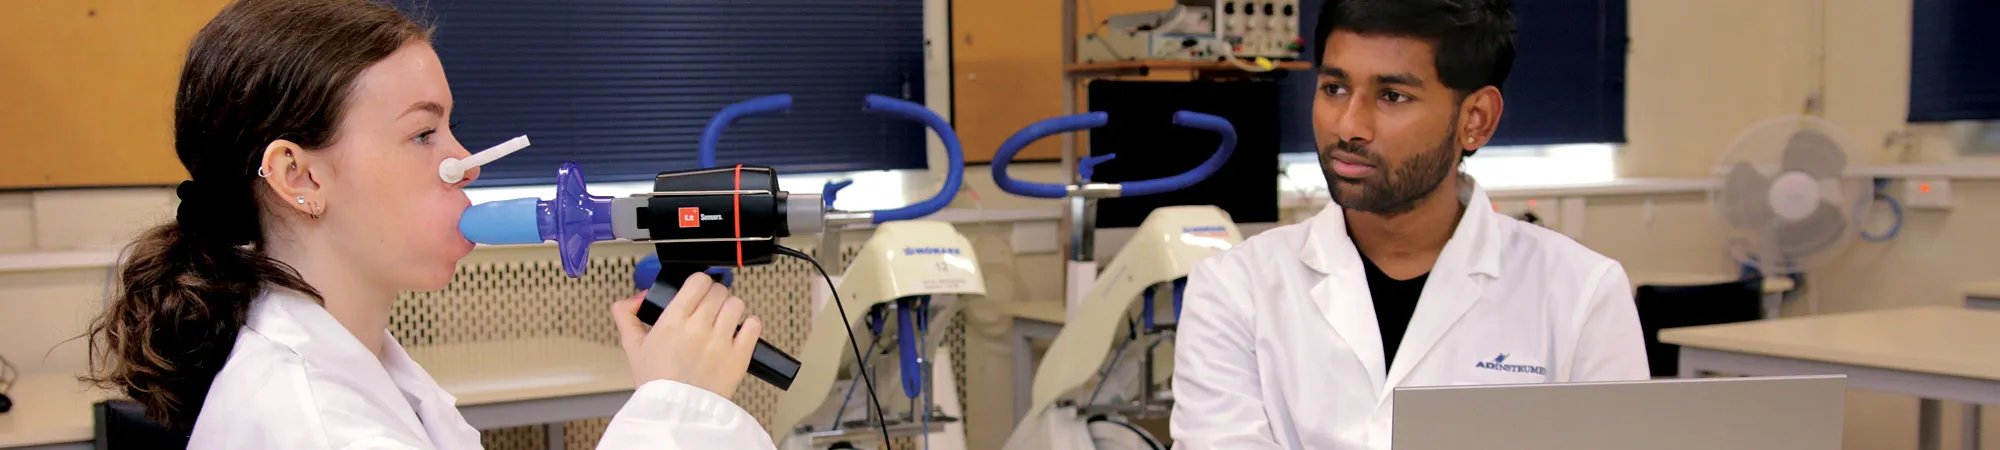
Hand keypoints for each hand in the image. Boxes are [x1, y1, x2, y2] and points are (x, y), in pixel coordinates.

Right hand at [610, 273, 762, 398]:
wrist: (675, 413)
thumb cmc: (657, 383)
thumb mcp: (633, 347)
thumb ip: (627, 316)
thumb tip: (637, 298)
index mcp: (673, 322)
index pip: (697, 281)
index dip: (699, 282)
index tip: (698, 290)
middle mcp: (698, 329)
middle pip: (718, 291)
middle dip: (714, 297)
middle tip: (709, 309)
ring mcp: (721, 342)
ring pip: (736, 304)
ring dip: (730, 309)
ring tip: (723, 320)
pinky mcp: (739, 357)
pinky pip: (753, 325)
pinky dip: (749, 325)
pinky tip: (738, 332)